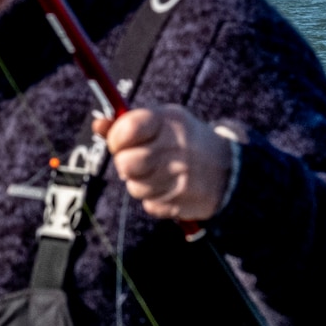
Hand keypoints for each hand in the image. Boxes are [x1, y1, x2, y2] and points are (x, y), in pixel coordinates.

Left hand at [92, 103, 235, 222]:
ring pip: (135, 187)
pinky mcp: (183, 203)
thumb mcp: (162, 121)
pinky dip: (153, 198)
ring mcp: (182, 179)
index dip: (115, 138)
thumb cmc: (183, 140)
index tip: (118, 141)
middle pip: (126, 164)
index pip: (127, 129)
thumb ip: (127, 122)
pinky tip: (168, 186)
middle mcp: (177, 150)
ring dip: (139, 182)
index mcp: (170, 122)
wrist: (228, 168)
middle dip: (124, 164)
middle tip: (134, 161)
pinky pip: (150, 204)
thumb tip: (98, 124)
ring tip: (156, 172)